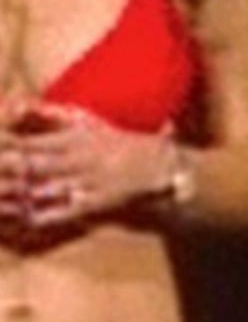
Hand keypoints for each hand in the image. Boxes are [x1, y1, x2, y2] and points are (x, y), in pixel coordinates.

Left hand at [0, 104, 171, 230]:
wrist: (159, 164)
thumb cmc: (119, 141)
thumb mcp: (88, 121)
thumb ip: (53, 115)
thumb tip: (20, 103)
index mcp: (74, 137)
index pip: (29, 143)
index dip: (6, 145)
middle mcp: (77, 159)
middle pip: (31, 165)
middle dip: (7, 168)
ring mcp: (85, 182)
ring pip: (42, 189)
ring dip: (18, 193)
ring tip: (1, 194)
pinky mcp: (93, 204)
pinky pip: (61, 212)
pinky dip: (41, 216)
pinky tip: (23, 218)